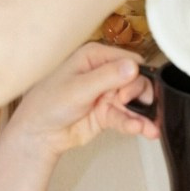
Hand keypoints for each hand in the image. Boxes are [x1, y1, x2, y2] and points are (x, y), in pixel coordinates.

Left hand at [9, 43, 157, 157]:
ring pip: (134, 102)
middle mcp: (103, 73)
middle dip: (140, 95)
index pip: (128, 60)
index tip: (128, 93)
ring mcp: (106, 95)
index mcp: (94, 57)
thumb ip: (107, 78)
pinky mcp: (108, 114)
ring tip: (151, 128)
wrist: (38, 134)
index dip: (134, 75)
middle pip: (136, 80)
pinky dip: (134, 124)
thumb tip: (133, 67)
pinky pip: (126, 117)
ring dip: (144, 114)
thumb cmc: (48, 103)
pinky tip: (140, 130)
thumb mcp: (78, 88)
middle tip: (130, 106)